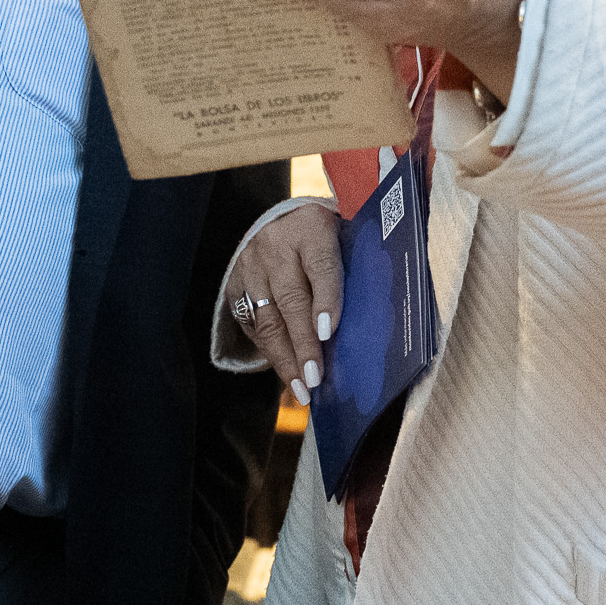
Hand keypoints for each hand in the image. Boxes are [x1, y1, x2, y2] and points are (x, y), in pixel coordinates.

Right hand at [229, 201, 342, 405]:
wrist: (276, 217)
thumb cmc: (322, 236)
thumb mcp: (342, 237)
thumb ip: (352, 269)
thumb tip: (369, 322)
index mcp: (311, 227)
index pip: (321, 264)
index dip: (327, 299)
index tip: (330, 331)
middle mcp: (276, 246)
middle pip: (291, 299)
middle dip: (304, 343)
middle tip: (316, 377)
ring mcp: (251, 266)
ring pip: (268, 319)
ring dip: (285, 358)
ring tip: (302, 387)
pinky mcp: (235, 284)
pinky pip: (252, 326)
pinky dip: (270, 352)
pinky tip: (286, 373)